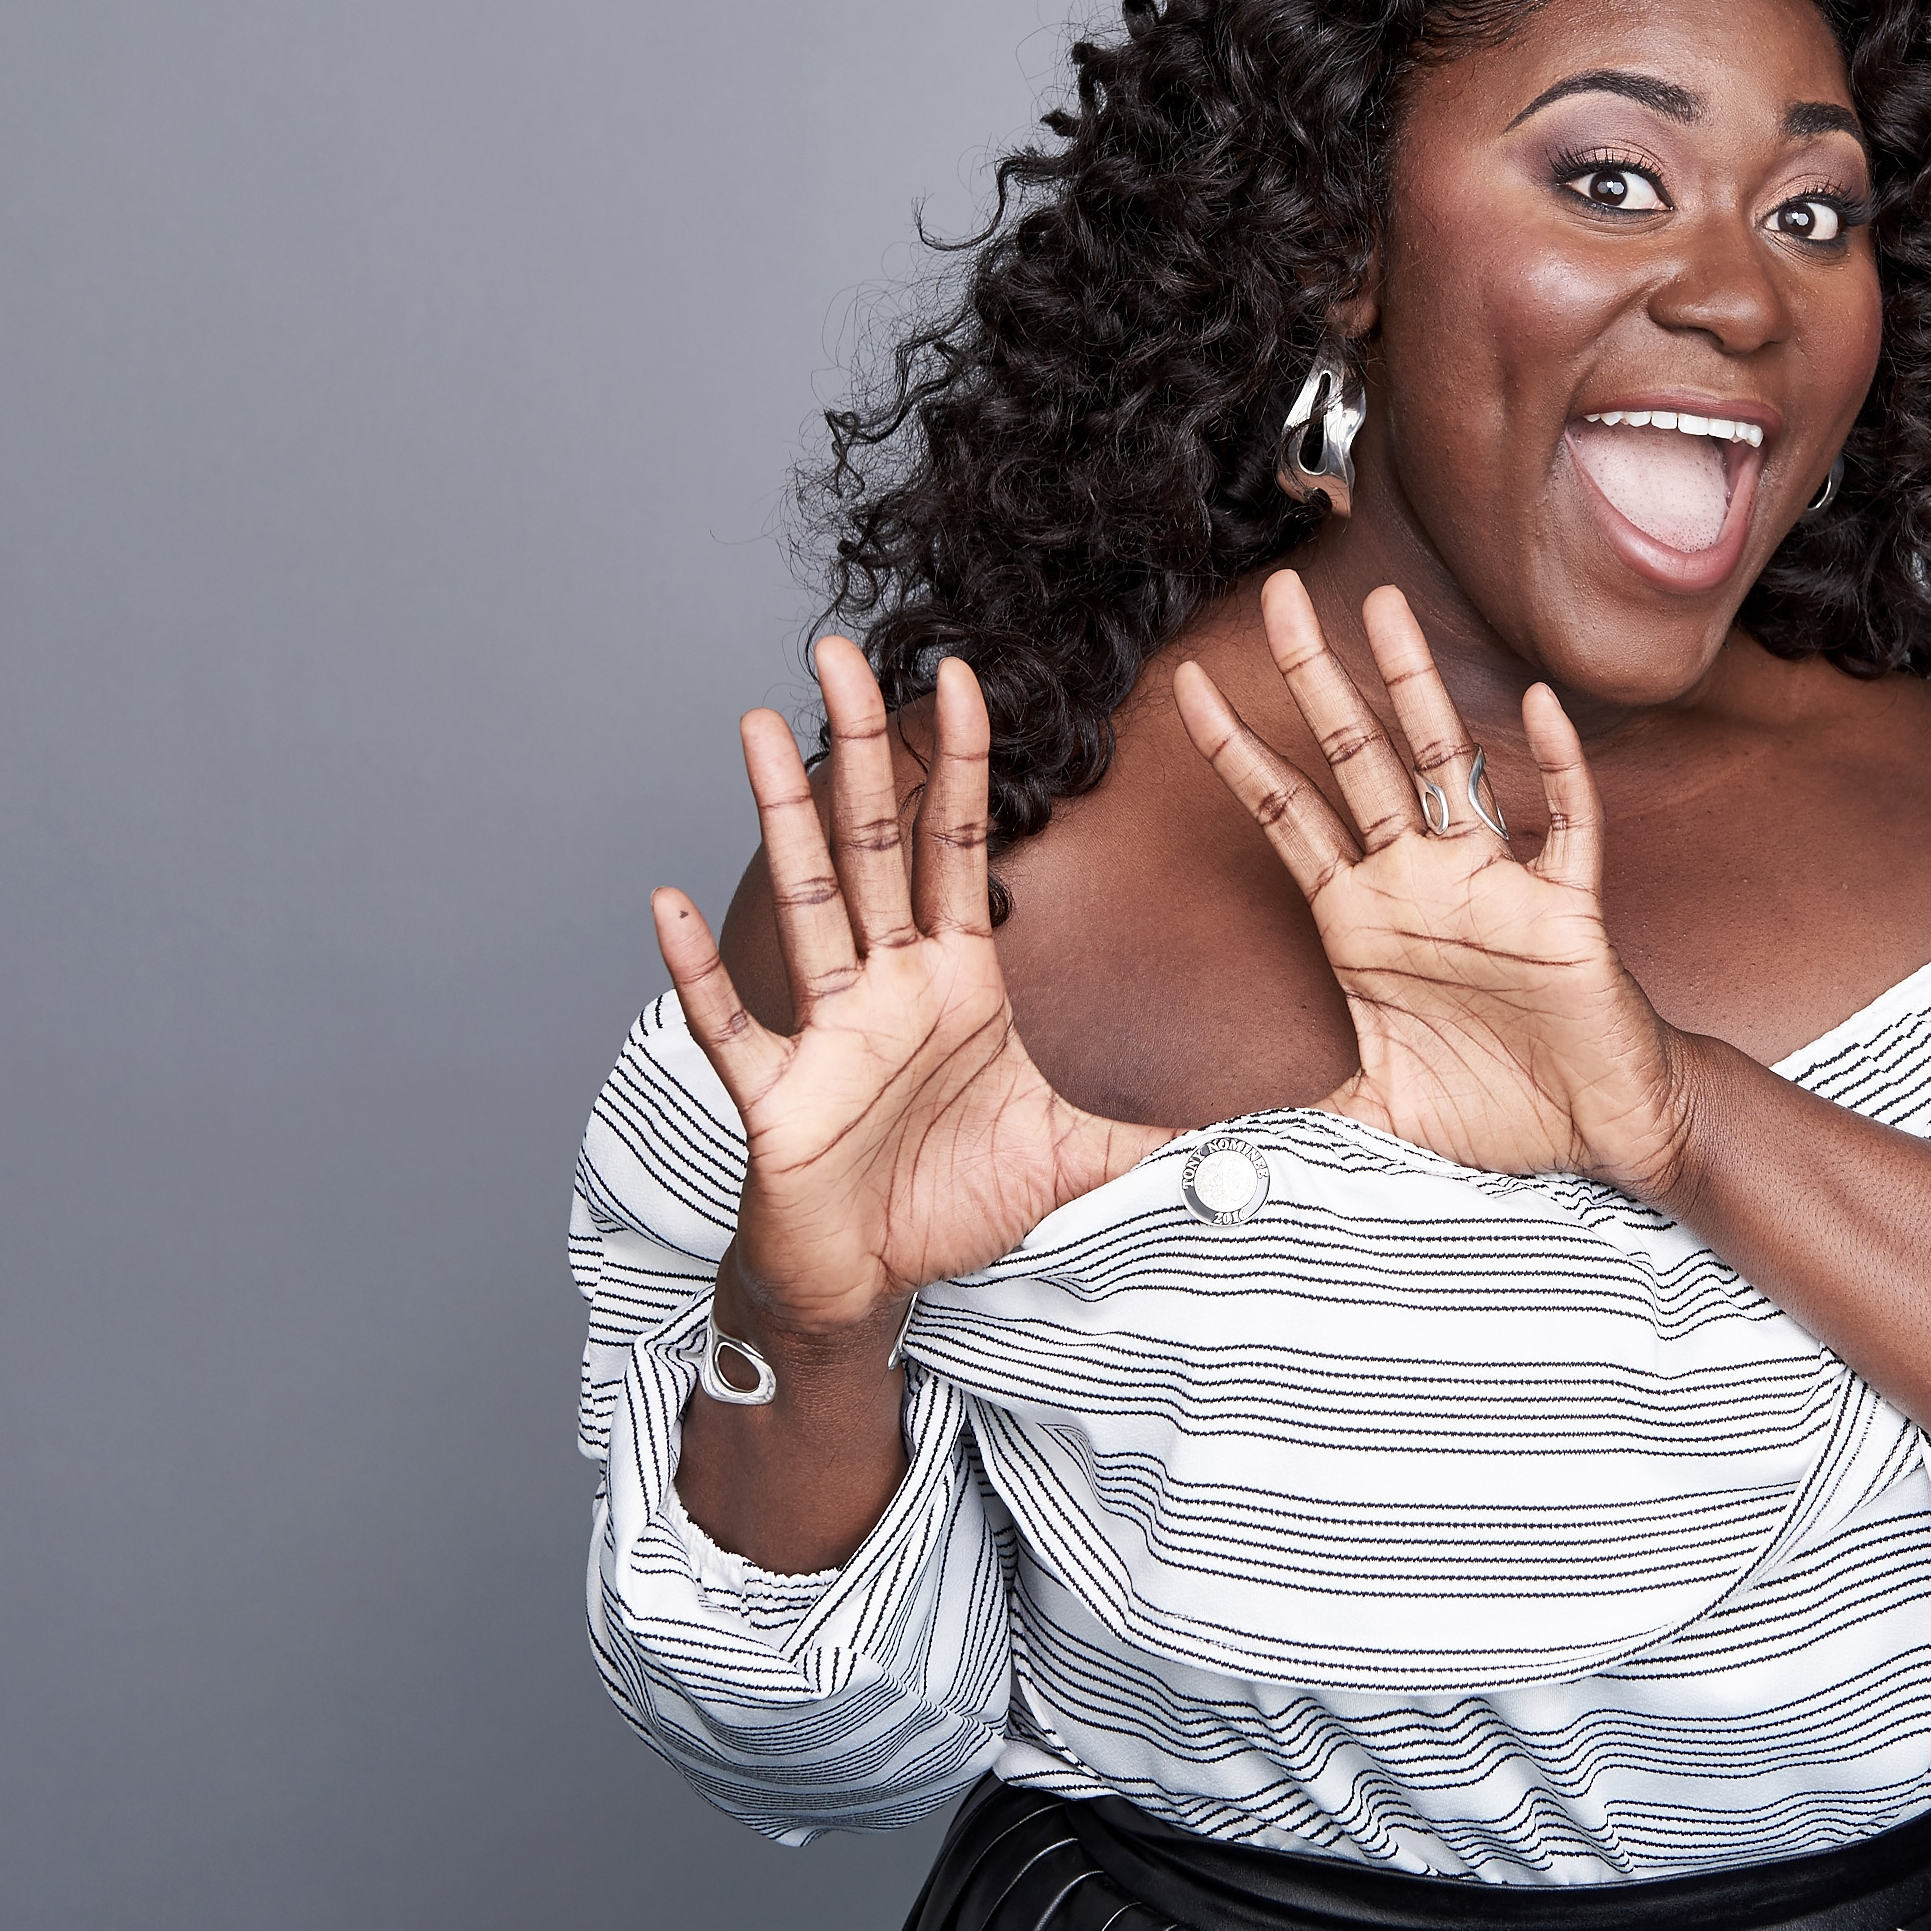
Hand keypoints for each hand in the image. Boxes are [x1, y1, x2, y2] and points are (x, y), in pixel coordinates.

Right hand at [652, 640, 1171, 1347]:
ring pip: (807, 904)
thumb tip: (1263, 1127)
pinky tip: (667, 903)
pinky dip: (701, 969)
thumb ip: (1163, 1130)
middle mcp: (889, 985)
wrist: (878, 1282)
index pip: (960, 848)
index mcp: (958, 980)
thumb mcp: (1084, 1158)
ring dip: (783, 818)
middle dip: (863, 745)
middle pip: (875, 843)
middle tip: (841, 648)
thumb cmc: (959, 1202)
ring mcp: (829, 1032)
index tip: (967, 674)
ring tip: (760, 727)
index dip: (961, 763)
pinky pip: (734, 1023)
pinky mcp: (779, 1094)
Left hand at [1171, 574, 1697, 1196]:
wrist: (1595, 1131)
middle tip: (1276, 590)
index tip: (1188, 679)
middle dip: (1314, 676)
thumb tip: (1190, 1153)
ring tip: (1384, 606)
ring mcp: (1492, 890)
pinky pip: (1565, 828)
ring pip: (1447, 767)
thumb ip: (1287, 1116)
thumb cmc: (1490, 1107)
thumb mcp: (1365, 1114)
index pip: (1284, 814)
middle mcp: (1417, 886)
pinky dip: (1557, 769)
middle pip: (1354, 759)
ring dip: (1417, 688)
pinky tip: (1540, 706)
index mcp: (1361, 921)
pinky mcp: (1564, 915)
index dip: (1235, 750)